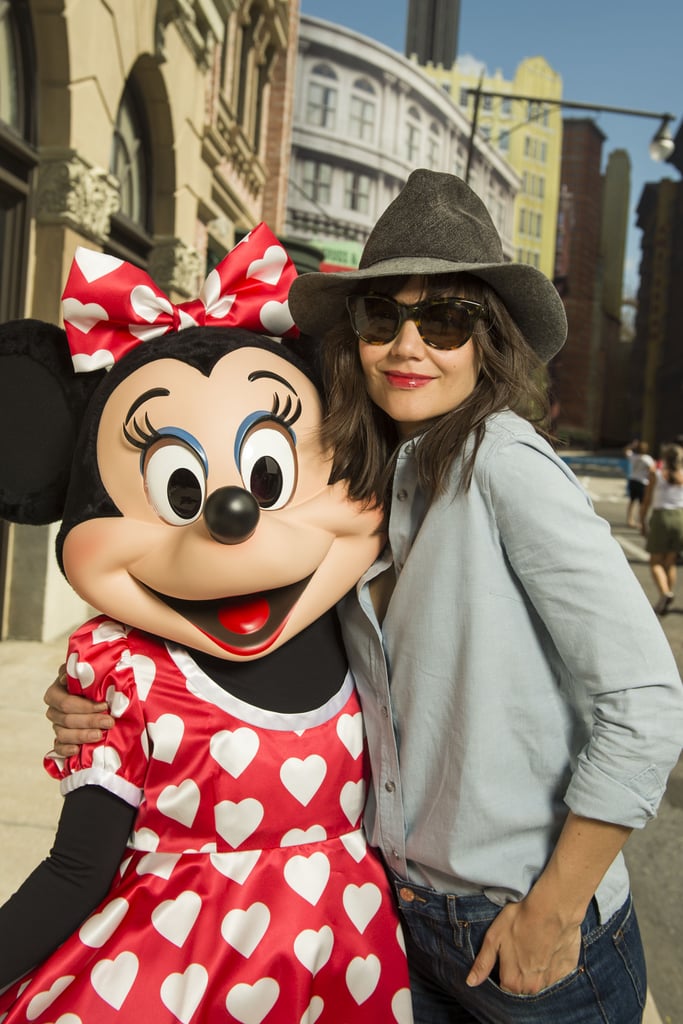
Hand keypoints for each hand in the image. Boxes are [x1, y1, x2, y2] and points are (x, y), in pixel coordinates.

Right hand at [44, 665, 114, 755]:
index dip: (84, 706)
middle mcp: (54, 710)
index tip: (104, 705)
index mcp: (56, 692)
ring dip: (82, 735)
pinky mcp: (62, 739)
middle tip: (109, 722)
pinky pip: (58, 748)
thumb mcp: (89, 672)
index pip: (65, 702)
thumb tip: (67, 677)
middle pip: (67, 719)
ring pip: (63, 734)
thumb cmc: (94, 681)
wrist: (99, 693)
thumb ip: (80, 672)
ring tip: (99, 735)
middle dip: (90, 721)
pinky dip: (66, 750)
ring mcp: (57, 725)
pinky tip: (78, 750)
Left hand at [466, 895, 581, 994]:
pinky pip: (556, 977)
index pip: (504, 987)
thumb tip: (471, 982)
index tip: (505, 957)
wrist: (553, 908)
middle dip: (519, 974)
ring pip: (539, 984)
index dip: (502, 972)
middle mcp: (532, 987)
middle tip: (520, 949)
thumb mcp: (494, 937)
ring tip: (534, 948)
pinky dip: (552, 967)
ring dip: (535, 972)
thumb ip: (483, 963)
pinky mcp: (566, 971)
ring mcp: (551, 981)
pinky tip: (549, 950)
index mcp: (512, 981)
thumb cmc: (521, 919)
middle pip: (522, 987)